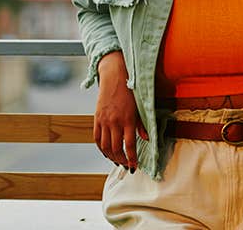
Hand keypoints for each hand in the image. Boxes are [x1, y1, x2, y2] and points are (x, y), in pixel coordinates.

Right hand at [93, 51, 147, 171]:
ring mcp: (104, 121)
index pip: (129, 145)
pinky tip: (107, 153)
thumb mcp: (140, 107)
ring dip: (111, 157)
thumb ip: (142, 124)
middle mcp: (114, 122)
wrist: (115, 77)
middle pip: (116, 148)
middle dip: (122, 160)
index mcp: (127, 119)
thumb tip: (146, 139)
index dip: (132, 158)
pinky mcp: (96, 119)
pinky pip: (97, 138)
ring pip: (105, 146)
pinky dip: (101, 148)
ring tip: (118, 161)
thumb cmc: (130, 92)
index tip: (135, 166)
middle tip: (127, 166)